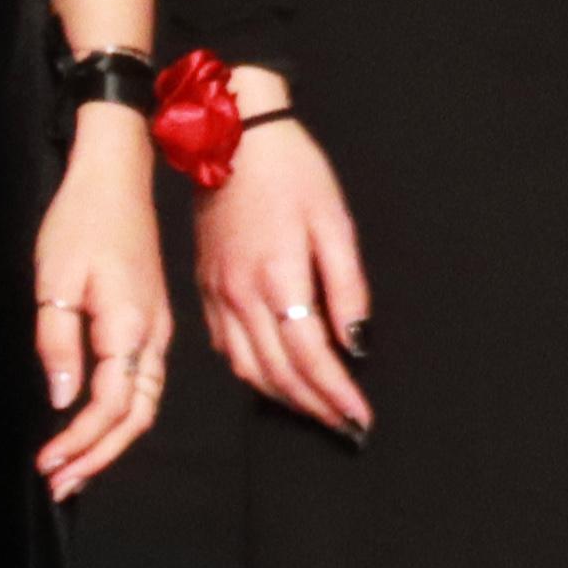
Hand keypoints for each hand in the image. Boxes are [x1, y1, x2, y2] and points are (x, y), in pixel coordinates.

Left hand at [33, 117, 177, 495]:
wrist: (115, 181)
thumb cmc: (81, 223)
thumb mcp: (54, 282)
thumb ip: (58, 344)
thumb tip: (63, 399)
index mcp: (129, 327)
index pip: (111, 406)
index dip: (81, 443)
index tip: (48, 466)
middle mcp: (153, 336)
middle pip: (136, 417)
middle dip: (99, 456)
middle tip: (61, 485)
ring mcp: (156, 331)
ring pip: (144, 403)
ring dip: (110, 441)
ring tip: (73, 468)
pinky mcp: (150, 323)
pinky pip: (143, 382)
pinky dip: (121, 415)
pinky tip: (96, 426)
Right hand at [194, 113, 372, 440]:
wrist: (230, 138)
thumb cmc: (293, 174)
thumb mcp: (335, 224)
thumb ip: (347, 288)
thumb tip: (355, 343)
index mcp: (276, 279)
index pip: (310, 357)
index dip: (337, 395)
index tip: (362, 420)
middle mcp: (239, 295)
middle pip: (277, 372)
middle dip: (315, 407)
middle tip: (347, 428)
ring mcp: (217, 293)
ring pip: (246, 367)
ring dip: (283, 397)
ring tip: (316, 411)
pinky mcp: (205, 287)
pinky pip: (225, 346)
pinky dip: (252, 373)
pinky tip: (274, 379)